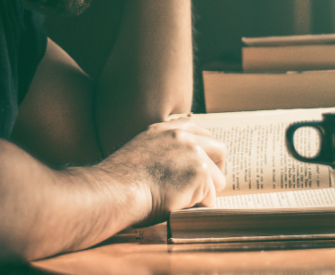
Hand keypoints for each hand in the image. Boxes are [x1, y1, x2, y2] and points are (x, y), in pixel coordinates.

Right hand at [101, 119, 226, 225]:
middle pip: (219, 149)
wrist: (115, 191)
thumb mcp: (140, 152)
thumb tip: (179, 166)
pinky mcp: (200, 173)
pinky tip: (180, 205)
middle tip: (207, 185)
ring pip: (217, 178)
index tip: (203, 164)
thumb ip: (162, 150)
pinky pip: (210, 196)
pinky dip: (198, 205)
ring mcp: (193, 152)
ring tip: (185, 200)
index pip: (199, 131)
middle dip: (216, 169)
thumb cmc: (120, 182)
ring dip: (205, 192)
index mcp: (165, 129)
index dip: (205, 151)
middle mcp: (182, 136)